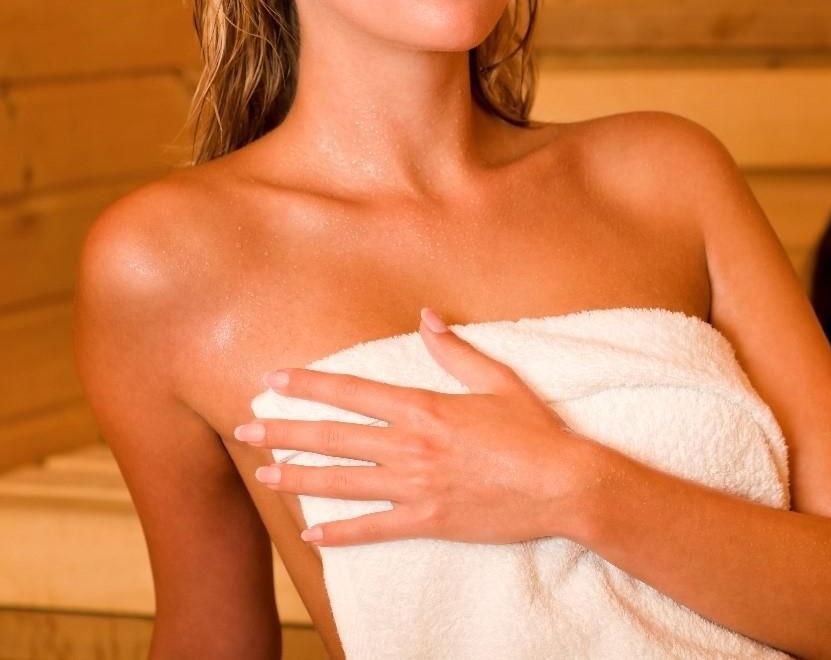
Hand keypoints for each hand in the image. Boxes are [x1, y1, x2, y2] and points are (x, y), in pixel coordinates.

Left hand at [233, 307, 593, 546]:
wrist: (563, 484)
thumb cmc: (535, 431)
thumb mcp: (499, 380)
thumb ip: (455, 351)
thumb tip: (427, 316)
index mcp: (426, 408)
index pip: (353, 393)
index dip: (309, 386)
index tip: (274, 380)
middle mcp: (412, 447)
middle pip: (334, 438)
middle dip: (285, 432)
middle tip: (245, 430)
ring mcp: (417, 487)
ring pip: (342, 483)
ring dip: (298, 478)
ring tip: (264, 474)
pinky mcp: (428, 520)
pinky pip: (373, 528)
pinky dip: (339, 532)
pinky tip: (310, 533)